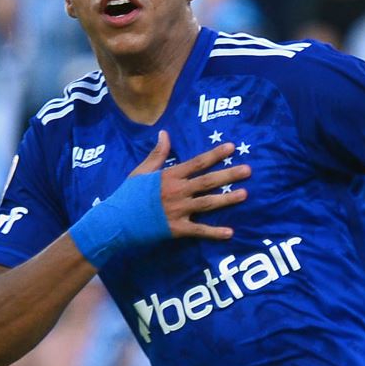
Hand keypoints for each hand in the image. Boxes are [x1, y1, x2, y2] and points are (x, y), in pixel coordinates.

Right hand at [132, 131, 246, 239]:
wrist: (116, 221)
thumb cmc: (128, 195)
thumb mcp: (141, 171)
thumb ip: (157, 154)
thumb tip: (165, 133)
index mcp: (169, 176)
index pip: (197, 162)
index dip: (215, 155)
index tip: (232, 147)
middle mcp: (177, 191)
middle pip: (208, 181)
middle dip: (229, 175)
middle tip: (248, 170)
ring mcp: (178, 210)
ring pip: (208, 203)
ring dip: (227, 199)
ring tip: (245, 194)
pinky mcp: (177, 229)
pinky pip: (199, 230)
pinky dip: (215, 233)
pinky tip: (231, 233)